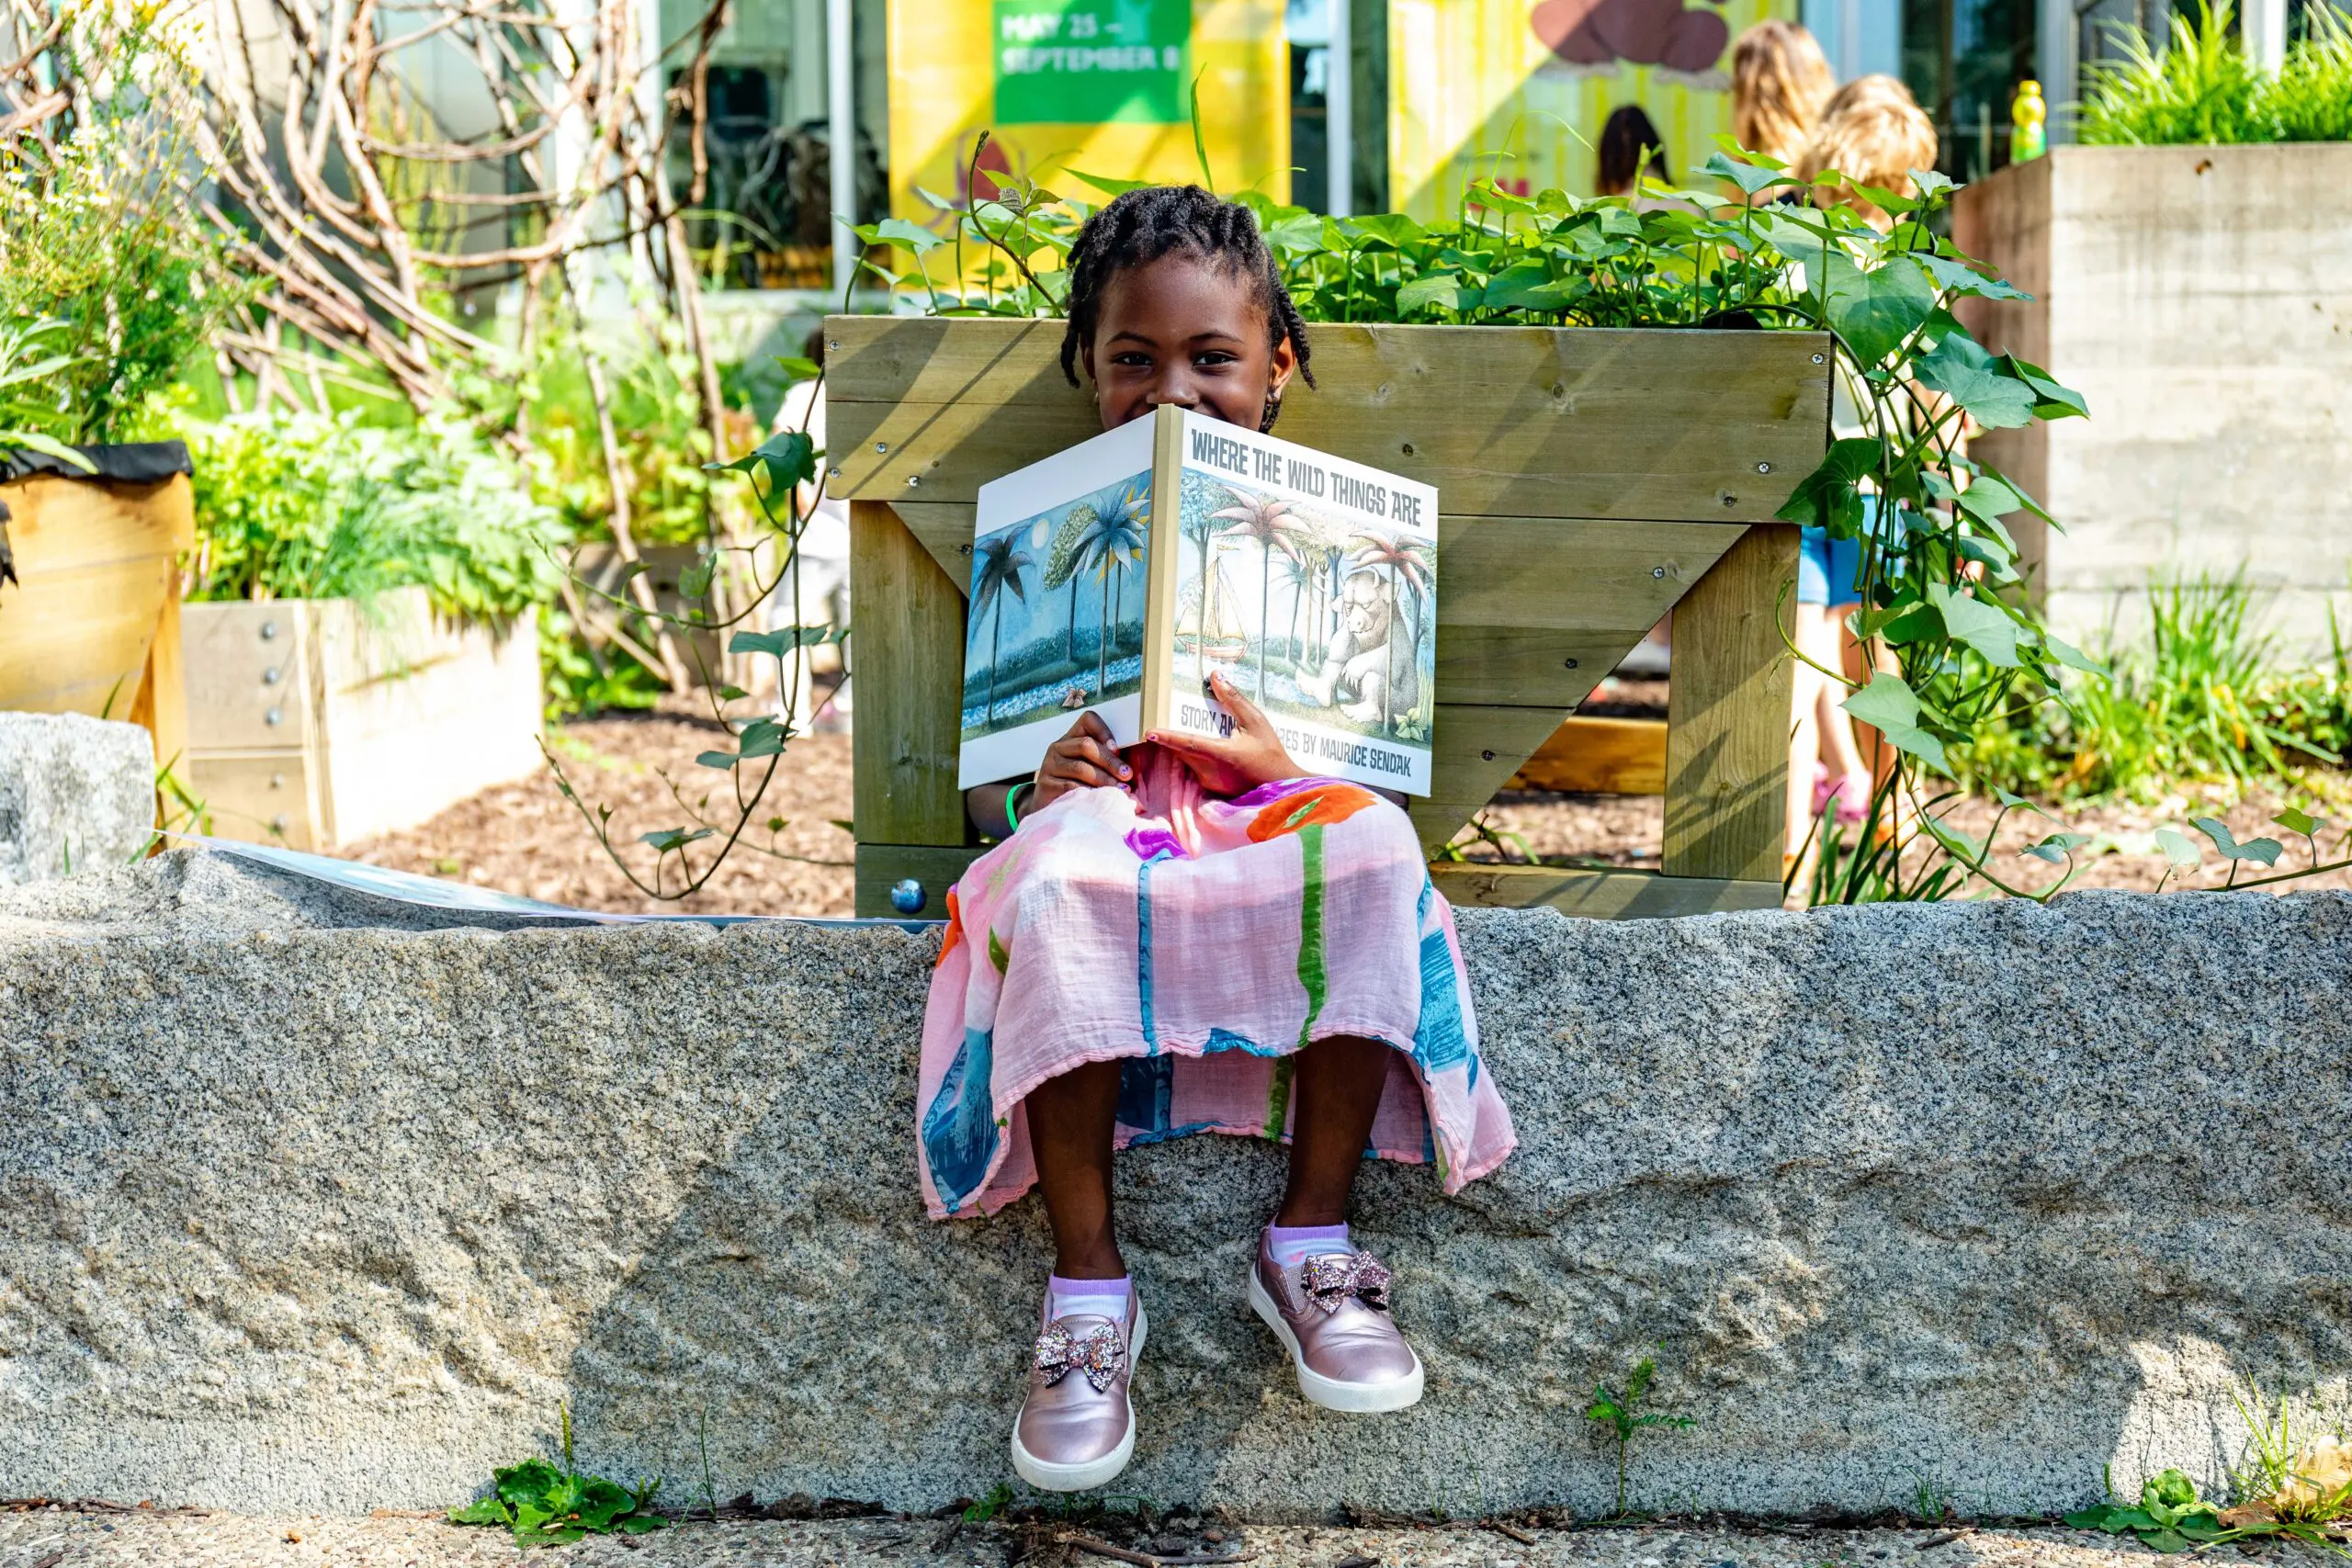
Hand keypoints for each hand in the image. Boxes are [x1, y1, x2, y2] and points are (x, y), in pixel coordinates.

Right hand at [1029, 710, 1131, 812]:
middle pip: (1086, 745)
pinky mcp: (1046, 785)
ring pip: (1080, 768)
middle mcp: (1058, 748)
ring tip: (1120, 790)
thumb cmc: (1078, 785)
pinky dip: (1090, 793)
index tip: (1118, 749)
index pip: (1088, 720)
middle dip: (1110, 761)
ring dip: (1104, 780)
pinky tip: (1101, 800)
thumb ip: (1107, 761)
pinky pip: (1071, 787)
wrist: (1050, 807)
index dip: (1104, 731)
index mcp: (1071, 738)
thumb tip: (1132, 766)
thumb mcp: (1092, 767)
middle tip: (1127, 775)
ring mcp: (1050, 766)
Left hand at [1147, 670, 1301, 796]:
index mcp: (1221, 754)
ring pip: (1187, 760)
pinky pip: (1195, 768)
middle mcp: (1211, 771)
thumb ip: (1233, 700)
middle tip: (1158, 721)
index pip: (1189, 743)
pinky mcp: (1211, 789)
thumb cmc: (1271, 753)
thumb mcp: (1256, 722)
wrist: (1282, 786)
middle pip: (1181, 751)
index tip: (1149, 731)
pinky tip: (1199, 748)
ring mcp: (1210, 783)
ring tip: (1176, 730)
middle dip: (1169, 738)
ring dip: (1181, 746)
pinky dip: (1192, 756)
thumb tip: (1216, 676)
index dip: (1168, 737)